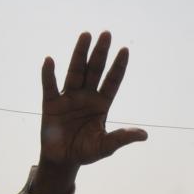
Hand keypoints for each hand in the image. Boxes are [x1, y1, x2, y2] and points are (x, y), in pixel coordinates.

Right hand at [33, 31, 147, 193]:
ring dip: (80, 54)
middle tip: (107, 33)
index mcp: (102, 104)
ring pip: (75, 71)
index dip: (118, 66)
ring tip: (86, 35)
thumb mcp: (105, 146)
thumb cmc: (85, 152)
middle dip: (101, 53)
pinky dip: (48, 74)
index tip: (125, 50)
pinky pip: (50, 86)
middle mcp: (86, 96)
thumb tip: (144, 135)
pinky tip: (50, 61)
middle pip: (95, 70)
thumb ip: (121, 138)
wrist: (63, 160)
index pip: (112, 81)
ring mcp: (69, 97)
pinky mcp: (51, 103)